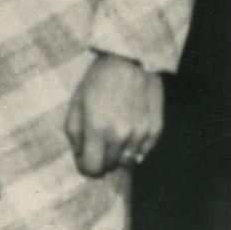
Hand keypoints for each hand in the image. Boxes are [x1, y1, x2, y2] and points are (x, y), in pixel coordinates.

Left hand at [65, 52, 162, 175]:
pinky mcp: (155, 130)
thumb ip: (74, 133)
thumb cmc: (98, 80)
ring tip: (114, 130)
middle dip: (101, 157)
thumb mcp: (77, 102)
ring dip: (118, 153)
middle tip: (98, 138)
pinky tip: (129, 128)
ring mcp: (141, 134)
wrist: (131, 61)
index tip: (84, 157)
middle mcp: (121, 135)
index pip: (92, 168)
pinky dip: (135, 147)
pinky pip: (143, 152)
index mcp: (97, 128)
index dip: (85, 166)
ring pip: (127, 161)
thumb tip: (81, 155)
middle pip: (109, 166)